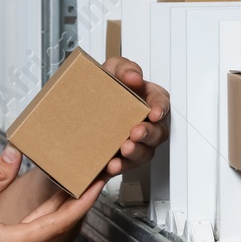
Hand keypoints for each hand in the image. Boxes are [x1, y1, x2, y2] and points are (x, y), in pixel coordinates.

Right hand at [0, 147, 103, 241]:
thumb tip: (14, 155)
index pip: (60, 222)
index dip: (83, 201)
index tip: (99, 184)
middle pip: (59, 226)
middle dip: (78, 200)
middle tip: (93, 176)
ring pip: (48, 231)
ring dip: (63, 208)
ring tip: (77, 183)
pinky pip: (36, 235)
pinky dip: (47, 216)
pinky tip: (50, 200)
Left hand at [102, 56, 169, 176]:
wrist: (78, 108)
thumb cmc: (104, 88)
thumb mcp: (111, 70)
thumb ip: (124, 68)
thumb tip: (133, 76)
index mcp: (148, 101)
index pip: (162, 104)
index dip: (160, 108)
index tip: (154, 112)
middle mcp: (145, 125)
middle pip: (157, 133)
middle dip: (148, 135)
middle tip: (135, 133)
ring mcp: (135, 144)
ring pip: (142, 154)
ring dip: (133, 156)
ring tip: (120, 155)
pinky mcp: (119, 160)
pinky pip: (119, 169)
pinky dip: (111, 173)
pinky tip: (103, 172)